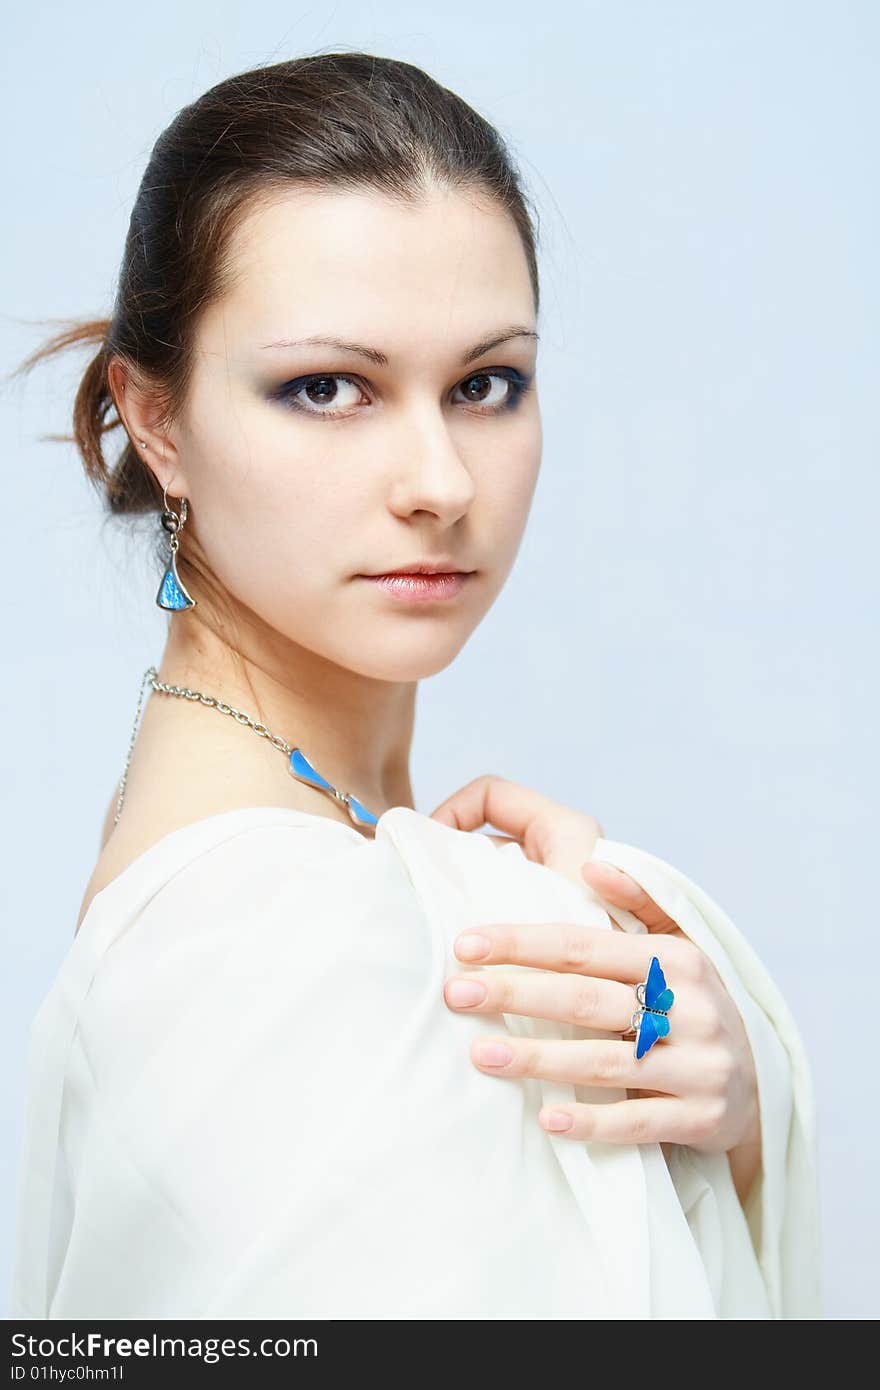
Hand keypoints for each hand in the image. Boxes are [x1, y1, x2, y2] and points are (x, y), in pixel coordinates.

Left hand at [432, 776, 761, 1177]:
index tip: (466, 945)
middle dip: (515, 995)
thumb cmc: (695, 1005)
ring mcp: (698, 1065)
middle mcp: (689, 1007)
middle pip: (585, 999)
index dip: (522, 943)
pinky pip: (638, 1122)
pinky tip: (546, 1119)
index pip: (584, 945)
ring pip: (606, 1061)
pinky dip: (592, 1121)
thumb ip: (638, 900)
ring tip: (480, 1055)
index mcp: (675, 959)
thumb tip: (590, 861)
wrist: (762, 1084)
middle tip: (456, 994)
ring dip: (538, 1060)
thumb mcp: (680, 945)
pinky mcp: (702, 1118)